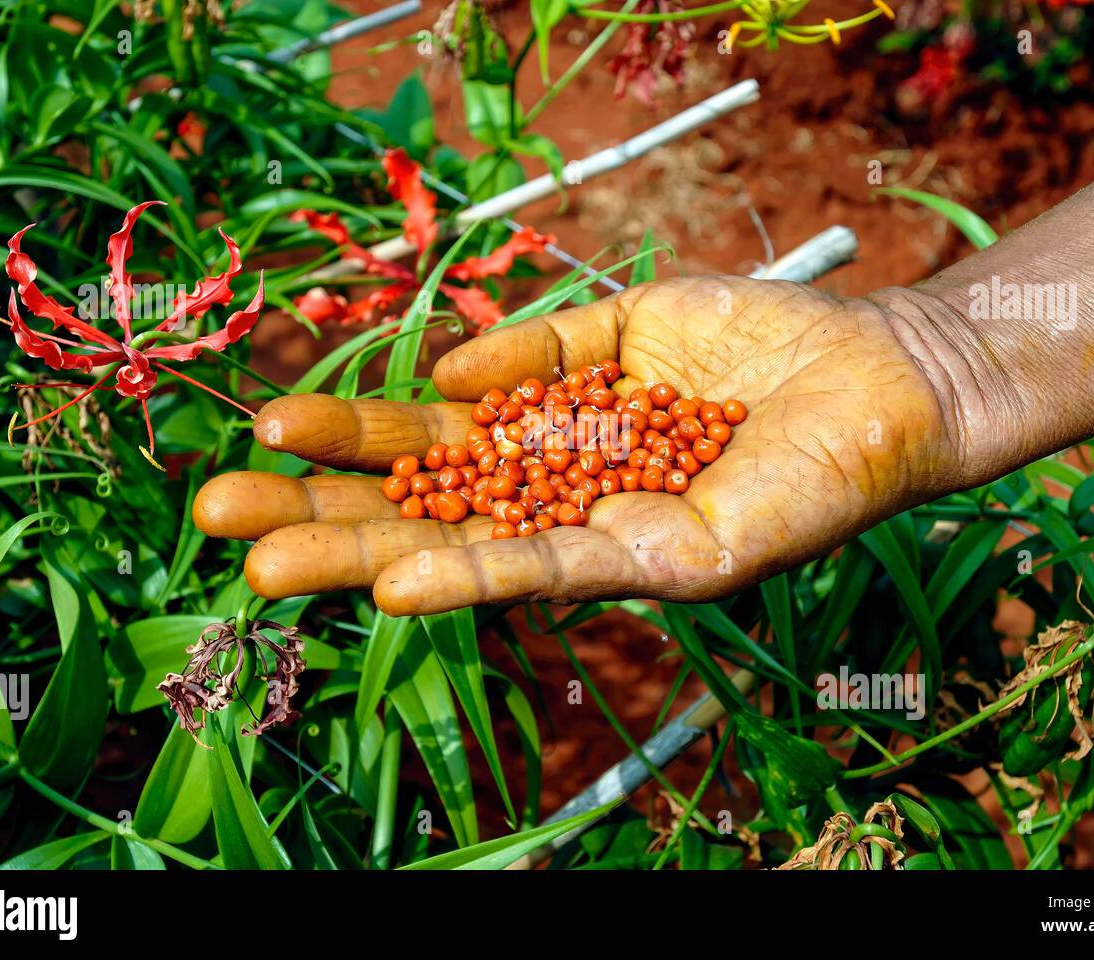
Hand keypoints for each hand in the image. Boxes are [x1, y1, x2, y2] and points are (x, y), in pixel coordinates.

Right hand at [194, 277, 1000, 614]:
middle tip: (215, 515)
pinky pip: (565, 569)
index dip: (347, 437)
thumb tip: (439, 373)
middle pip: (427, 511)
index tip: (260, 425)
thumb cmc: (760, 342)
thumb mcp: (628, 323)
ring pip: (474, 554)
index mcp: (550, 439)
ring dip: (368, 557)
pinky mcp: (669, 566)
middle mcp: (568, 500)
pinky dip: (480, 575)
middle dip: (322, 512)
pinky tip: (397, 577)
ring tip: (267, 561)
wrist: (877, 367)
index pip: (428, 446)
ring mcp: (611, 542)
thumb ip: (537, 349)